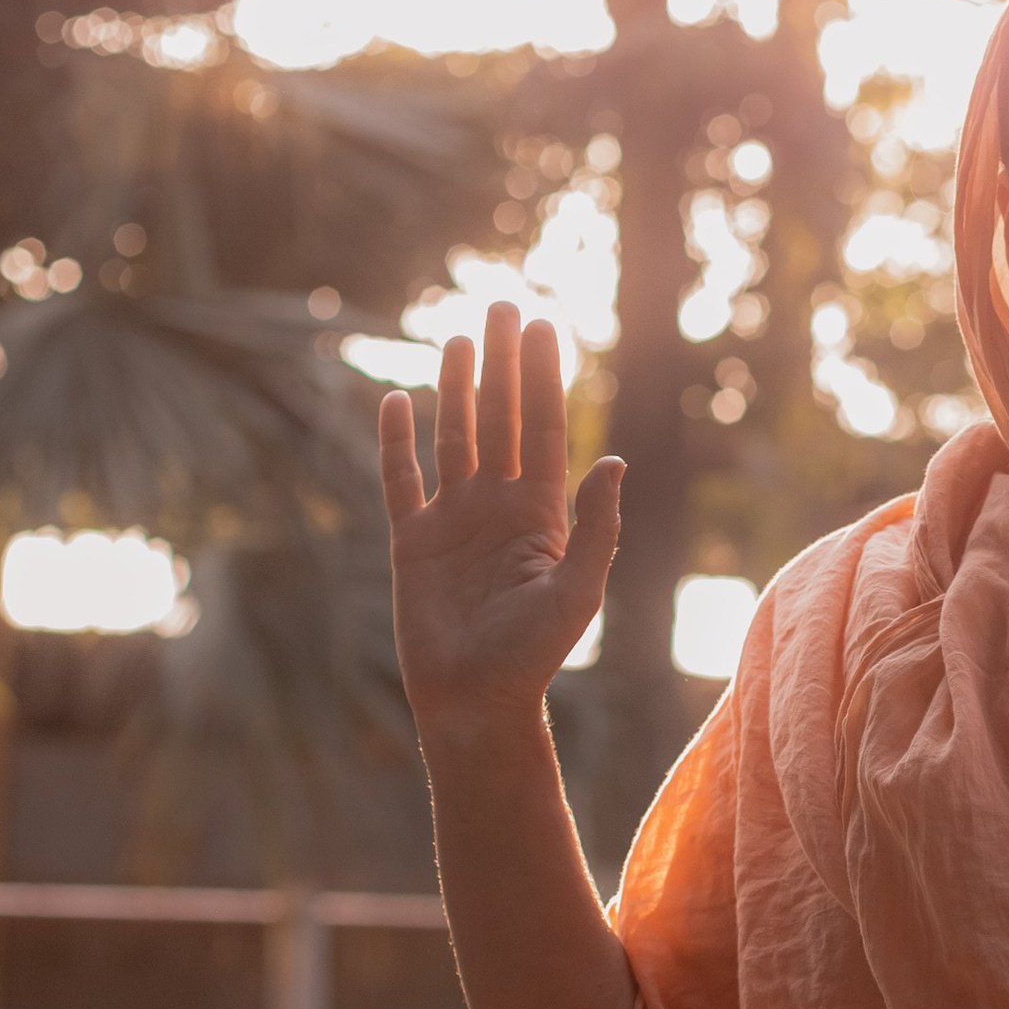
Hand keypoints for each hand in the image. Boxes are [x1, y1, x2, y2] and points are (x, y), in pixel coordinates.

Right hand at [379, 302, 621, 741]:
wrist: (475, 700)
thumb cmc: (534, 655)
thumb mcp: (578, 589)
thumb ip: (597, 525)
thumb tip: (614, 458)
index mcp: (542, 513)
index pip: (543, 429)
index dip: (543, 378)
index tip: (544, 328)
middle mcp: (499, 507)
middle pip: (500, 419)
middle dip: (503, 365)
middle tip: (503, 307)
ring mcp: (454, 520)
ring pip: (454, 438)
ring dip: (456, 388)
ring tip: (460, 337)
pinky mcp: (411, 541)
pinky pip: (399, 480)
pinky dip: (394, 441)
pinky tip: (395, 400)